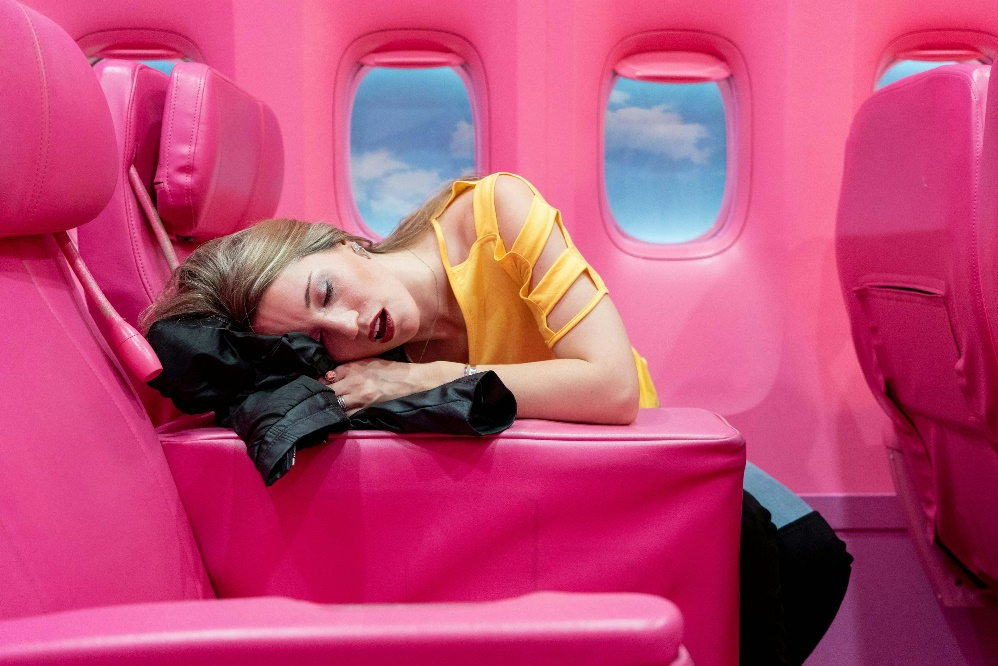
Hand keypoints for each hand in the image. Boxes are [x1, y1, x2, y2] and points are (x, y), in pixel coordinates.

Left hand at [321, 358, 446, 414]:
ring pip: (334, 406)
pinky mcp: (366, 411)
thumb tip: (330, 376)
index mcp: (353, 368)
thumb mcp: (369, 362)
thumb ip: (348, 368)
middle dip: (321, 396)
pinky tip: (339, 418)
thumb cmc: (392, 371)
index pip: (326, 376)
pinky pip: (347, 417)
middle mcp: (353, 382)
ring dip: (330, 408)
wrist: (413, 381)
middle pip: (327, 392)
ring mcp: (360, 398)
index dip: (320, 383)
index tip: (317, 386)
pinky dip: (341, 417)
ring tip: (327, 409)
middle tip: (318, 400)